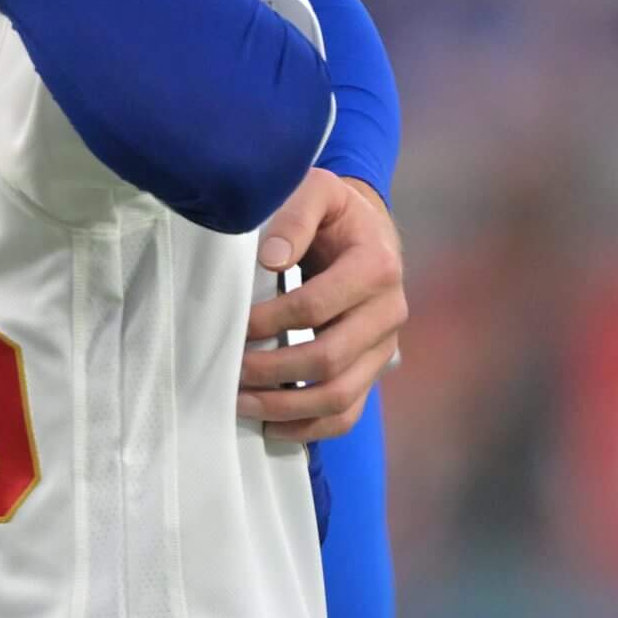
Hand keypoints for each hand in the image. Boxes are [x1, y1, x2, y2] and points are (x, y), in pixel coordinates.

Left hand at [239, 168, 405, 438]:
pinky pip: (350, 411)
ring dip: (287, 406)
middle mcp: (389, 311)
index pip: (316, 307)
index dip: (269, 321)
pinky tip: (272, 426)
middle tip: (228, 370)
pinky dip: (312, 426)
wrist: (365, 228)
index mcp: (376, 266)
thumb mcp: (315, 191)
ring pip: (341, 394)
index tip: (232, 324)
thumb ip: (294, 216)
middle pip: (329, 358)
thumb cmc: (332, 210)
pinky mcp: (374, 368)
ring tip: (239, 403)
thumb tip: (271, 257)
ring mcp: (385, 346)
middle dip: (272, 370)